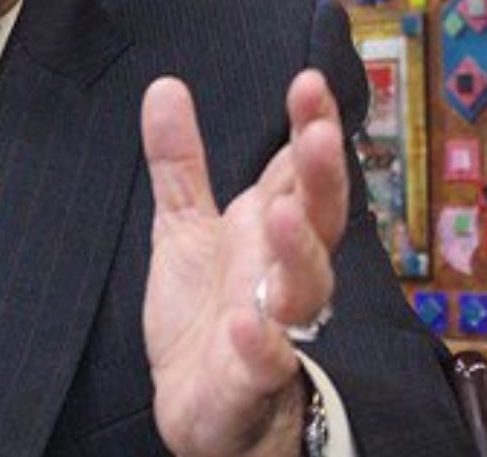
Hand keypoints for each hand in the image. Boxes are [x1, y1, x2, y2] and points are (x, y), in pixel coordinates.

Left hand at [141, 70, 348, 456]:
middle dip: (321, 177)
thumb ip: (180, 163)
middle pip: (318, 220)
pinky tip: (243, 323)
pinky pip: (265, 362)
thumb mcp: (184, 226)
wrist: (200, 403)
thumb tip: (165, 87)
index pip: (300, 173)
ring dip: (297, 252)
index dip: (310, 129)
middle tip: (317, 135)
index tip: (308, 83)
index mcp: (271, 232)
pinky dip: (260, 344)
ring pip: (305, 288)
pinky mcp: (251, 378)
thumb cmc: (207, 309)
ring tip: (281, 214)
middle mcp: (283, 274)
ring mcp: (274, 326)